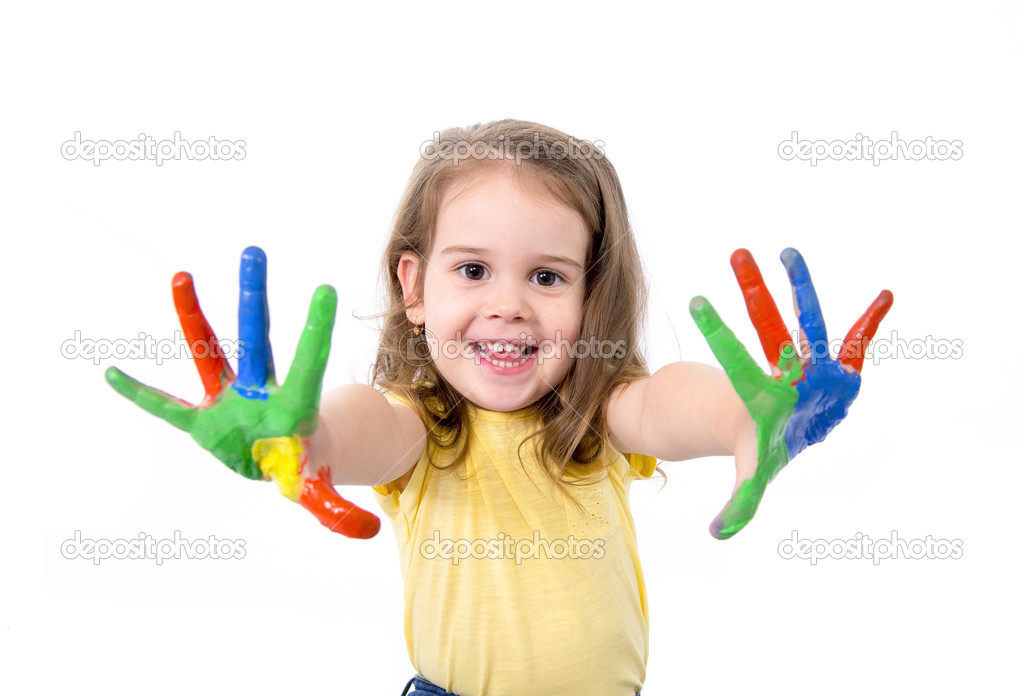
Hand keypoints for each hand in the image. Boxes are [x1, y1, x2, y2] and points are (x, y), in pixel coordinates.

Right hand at [105, 246, 379, 538]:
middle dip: (254, 299)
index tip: (326, 289)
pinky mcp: (203, 421)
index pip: (308, 365)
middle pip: (256, 341)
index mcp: (294, 407)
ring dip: (194, 318)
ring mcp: (230, 402)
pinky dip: (142, 396)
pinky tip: (113, 374)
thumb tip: (367, 534)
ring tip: (181, 276)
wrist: (281, 460)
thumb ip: (337, 509)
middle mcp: (260, 393)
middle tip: (254, 251)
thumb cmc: (303, 466)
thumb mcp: (319, 490)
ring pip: (211, 354)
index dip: (316, 331)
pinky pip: (167, 408)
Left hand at [689, 248, 891, 539]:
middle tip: (738, 254)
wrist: (778, 428)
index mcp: (761, 396)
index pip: (736, 360)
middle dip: (755, 294)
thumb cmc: (764, 445)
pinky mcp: (838, 370)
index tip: (695, 301)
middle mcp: (783, 373)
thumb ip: (740, 501)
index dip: (719, 332)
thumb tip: (716, 535)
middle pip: (768, 329)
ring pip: (805, 323)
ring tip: (788, 251)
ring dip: (800, 288)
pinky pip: (857, 343)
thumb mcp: (754, 475)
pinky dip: (871, 323)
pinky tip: (885, 295)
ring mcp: (809, 367)